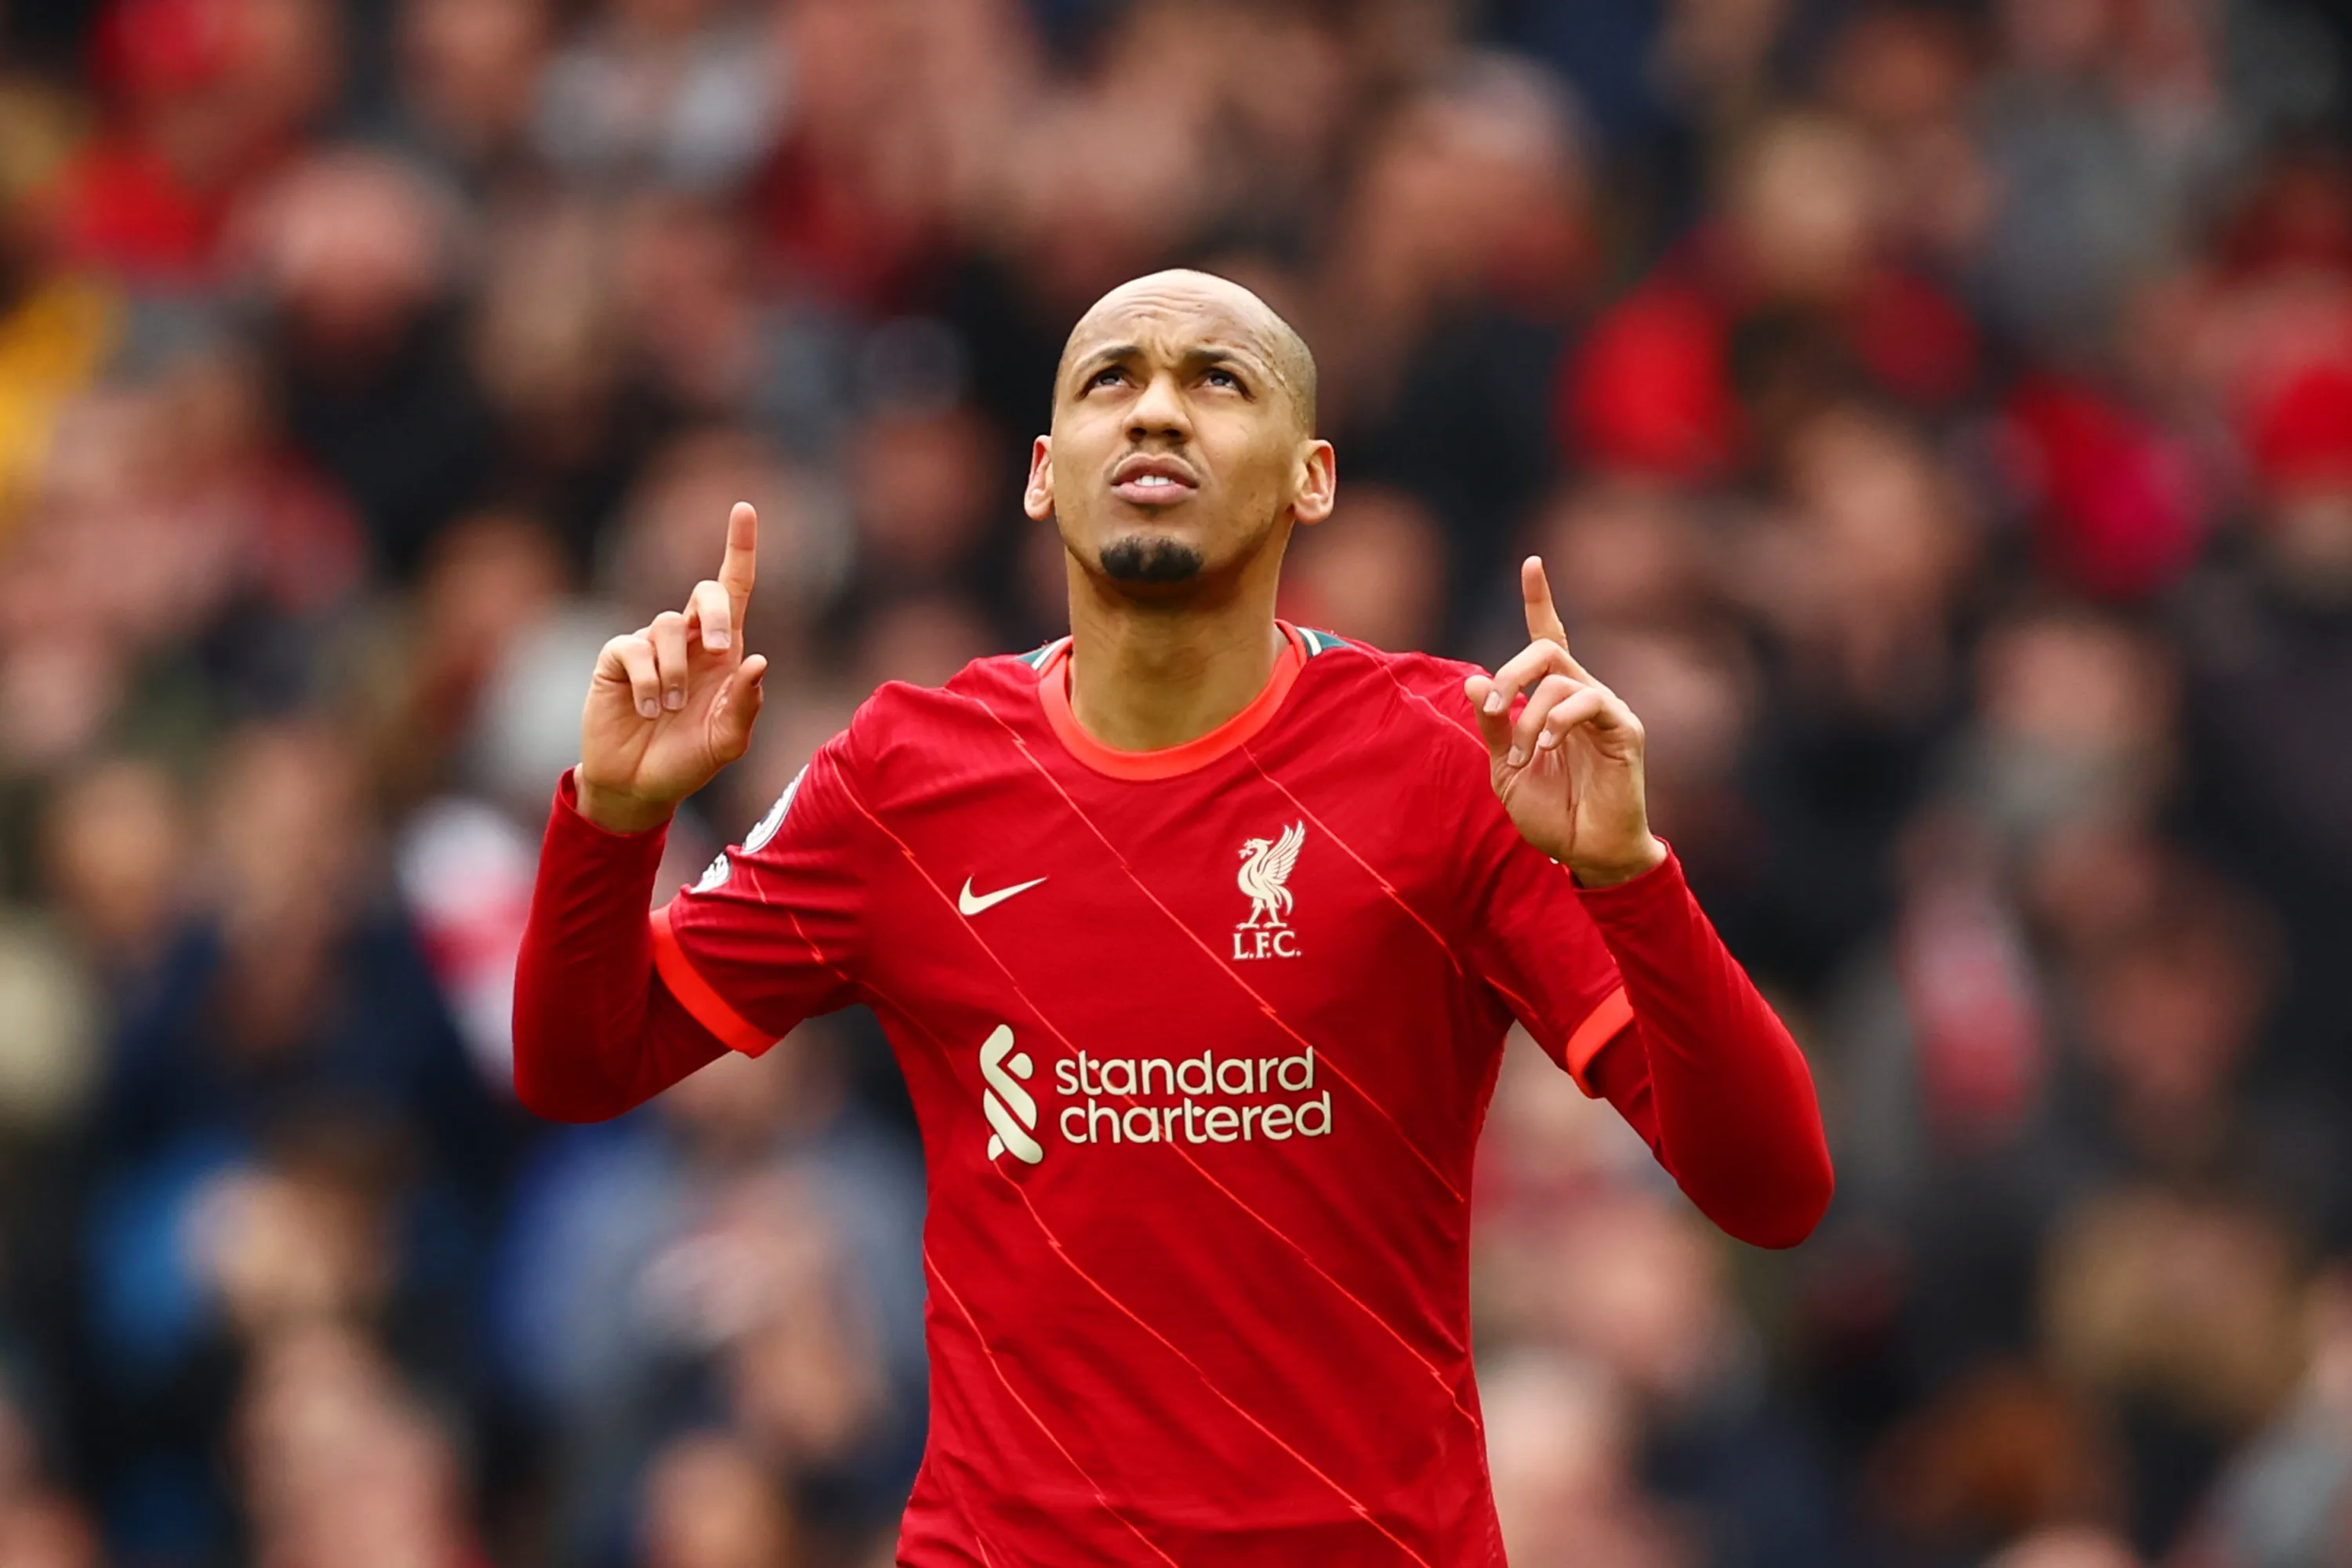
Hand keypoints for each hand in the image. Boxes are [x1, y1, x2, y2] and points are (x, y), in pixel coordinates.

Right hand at [576, 502, 767, 833]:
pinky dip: (647, 682)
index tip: (744, 507)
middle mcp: (687, 641)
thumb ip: (745, 705)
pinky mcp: (616, 659)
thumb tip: (757, 660)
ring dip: (675, 672)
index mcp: (722, 652)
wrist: (638, 787)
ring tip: (670, 710)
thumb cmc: (687, 761)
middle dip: (717, 612)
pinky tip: (647, 710)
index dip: (739, 548)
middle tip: (721, 649)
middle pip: (705, 593)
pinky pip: (634, 649)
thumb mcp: (727, 742)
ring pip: (667, 626)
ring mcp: (649, 647)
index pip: (733, 589)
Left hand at [1463, 557, 1665, 886]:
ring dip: (1527, 715)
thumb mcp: (1503, 769)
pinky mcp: (1625, 728)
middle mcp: (1583, 695)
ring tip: (1520, 755)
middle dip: (1511, 672)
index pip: (1549, 637)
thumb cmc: (1550, 814)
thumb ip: (1492, 726)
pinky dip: (1558, 719)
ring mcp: (1606, 710)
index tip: (1532, 563)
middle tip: (1493, 706)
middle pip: (1546, 648)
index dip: (1540, 600)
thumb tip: (1474, 682)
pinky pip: (1589, 700)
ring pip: (1559, 678)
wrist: (1587, 854)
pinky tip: (1544, 747)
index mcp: (1554, 700)